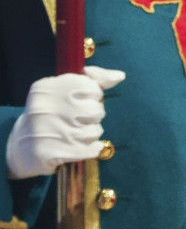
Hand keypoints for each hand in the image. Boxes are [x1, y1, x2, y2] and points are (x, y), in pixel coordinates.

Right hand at [6, 67, 125, 178]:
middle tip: (77, 119)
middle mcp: (46, 107)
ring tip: (74, 133)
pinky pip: (91, 150)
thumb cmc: (53, 112)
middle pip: (97, 111)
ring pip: (95, 131)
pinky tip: (79, 147)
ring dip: (91, 134)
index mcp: (48, 87)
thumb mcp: (66, 89)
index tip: (78, 100)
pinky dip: (91, 149)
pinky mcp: (52, 153)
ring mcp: (48, 131)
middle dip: (93, 117)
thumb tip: (119, 76)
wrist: (22, 145)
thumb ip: (95, 79)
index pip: (93, 88)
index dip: (92, 96)